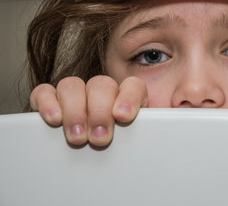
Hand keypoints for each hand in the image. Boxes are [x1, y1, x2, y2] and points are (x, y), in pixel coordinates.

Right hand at [30, 76, 147, 145]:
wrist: (95, 156)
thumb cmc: (121, 146)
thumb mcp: (138, 139)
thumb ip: (149, 130)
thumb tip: (170, 123)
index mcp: (127, 97)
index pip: (132, 85)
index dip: (129, 97)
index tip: (124, 116)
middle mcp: (102, 92)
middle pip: (101, 85)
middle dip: (100, 112)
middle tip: (99, 137)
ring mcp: (76, 94)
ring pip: (73, 85)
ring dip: (75, 111)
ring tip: (78, 137)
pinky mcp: (50, 101)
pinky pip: (44, 91)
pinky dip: (47, 103)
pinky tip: (54, 119)